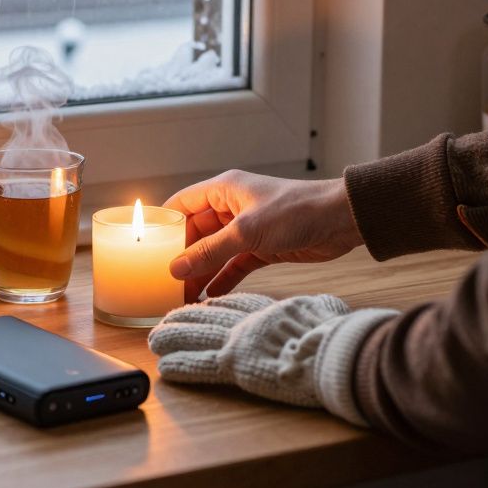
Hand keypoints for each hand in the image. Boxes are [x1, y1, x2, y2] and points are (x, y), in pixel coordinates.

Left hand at [147, 292, 397, 424]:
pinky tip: (165, 367)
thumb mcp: (324, 309)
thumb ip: (317, 307)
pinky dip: (182, 366)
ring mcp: (238, 341)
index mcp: (268, 308)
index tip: (200, 301)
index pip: (234, 302)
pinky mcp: (234, 363)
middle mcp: (248, 321)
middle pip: (207, 315)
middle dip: (184, 316)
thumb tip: (326, 305)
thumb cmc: (335, 332)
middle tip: (165, 318)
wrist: (334, 350)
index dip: (213, 302)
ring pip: (196, 335)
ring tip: (154, 339)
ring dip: (173, 337)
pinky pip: (200, 364)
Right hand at [164, 171, 362, 299]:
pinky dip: (222, 279)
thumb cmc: (296, 211)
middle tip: (163, 281)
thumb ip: (210, 251)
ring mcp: (246, 229)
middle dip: (181, 257)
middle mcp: (231, 208)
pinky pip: (233, 265)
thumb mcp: (247, 232)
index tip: (146, 248)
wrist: (341, 220)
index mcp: (223, 191)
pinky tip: (208, 296)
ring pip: (213, 252)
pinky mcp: (262, 248)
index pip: (181, 205)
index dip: (164, 225)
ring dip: (200, 272)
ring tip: (181, 295)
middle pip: (195, 233)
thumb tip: (176, 268)